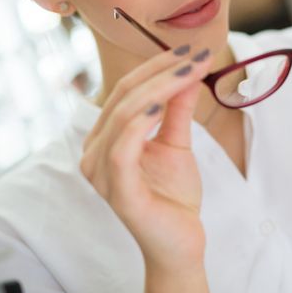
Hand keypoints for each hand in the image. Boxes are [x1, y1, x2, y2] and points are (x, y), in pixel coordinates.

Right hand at [80, 46, 214, 270]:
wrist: (180, 244)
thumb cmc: (173, 196)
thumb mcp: (177, 142)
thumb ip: (177, 108)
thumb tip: (188, 69)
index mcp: (104, 138)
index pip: (125, 90)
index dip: (157, 65)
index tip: (192, 49)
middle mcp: (93, 153)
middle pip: (124, 97)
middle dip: (162, 70)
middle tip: (197, 54)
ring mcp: (101, 173)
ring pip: (123, 115)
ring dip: (159, 88)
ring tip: (190, 71)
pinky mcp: (116, 191)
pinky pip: (122, 149)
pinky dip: (141, 121)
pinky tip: (163, 104)